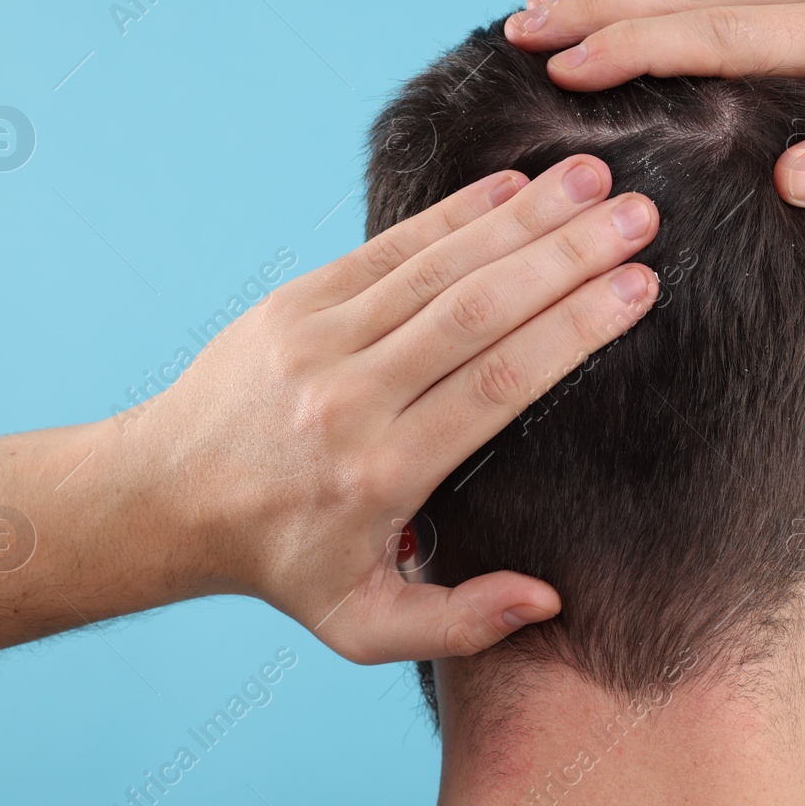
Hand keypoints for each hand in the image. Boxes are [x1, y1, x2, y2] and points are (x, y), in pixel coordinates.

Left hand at [120, 157, 659, 663]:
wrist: (163, 497)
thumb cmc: (280, 561)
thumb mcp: (360, 625)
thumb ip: (457, 622)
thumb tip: (547, 599)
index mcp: (382, 472)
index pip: (497, 384)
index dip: (574, 330)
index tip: (639, 288)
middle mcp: (352, 397)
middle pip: (478, 311)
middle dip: (567, 257)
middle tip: (640, 217)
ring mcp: (319, 340)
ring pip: (438, 268)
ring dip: (523, 219)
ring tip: (594, 180)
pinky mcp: (297, 300)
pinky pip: (389, 248)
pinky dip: (455, 212)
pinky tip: (515, 184)